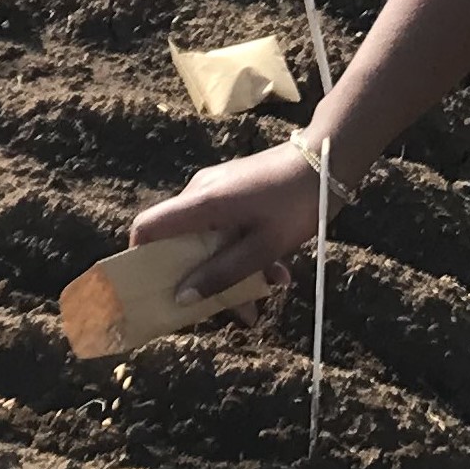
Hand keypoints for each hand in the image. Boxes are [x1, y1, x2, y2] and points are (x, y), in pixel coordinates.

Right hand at [130, 144, 319, 302]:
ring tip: (268, 289)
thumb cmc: (295, 203)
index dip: (141, 258)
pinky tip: (276, 269)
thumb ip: (222, 274)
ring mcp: (219, 188)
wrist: (328, 159)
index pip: (147, 227)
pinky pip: (226, 225)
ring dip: (231, 267)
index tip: (155, 289)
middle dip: (201, 279)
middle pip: (180, 242)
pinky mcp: (236, 188)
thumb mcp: (263, 248)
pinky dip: (243, 248)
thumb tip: (181, 298)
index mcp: (200, 203)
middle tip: (231, 309)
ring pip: (209, 237)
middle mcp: (201, 192)